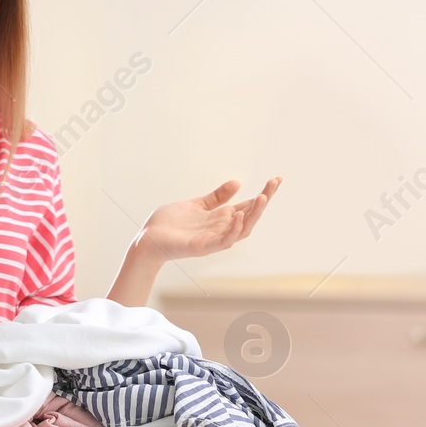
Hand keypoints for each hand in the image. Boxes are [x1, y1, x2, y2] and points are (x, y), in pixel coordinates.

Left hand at [133, 177, 281, 263]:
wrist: (148, 238)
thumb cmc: (170, 224)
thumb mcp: (196, 205)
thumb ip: (216, 197)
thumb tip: (237, 182)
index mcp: (220, 218)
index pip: (248, 206)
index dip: (264, 193)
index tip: (277, 179)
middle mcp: (221, 229)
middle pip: (250, 216)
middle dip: (264, 200)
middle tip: (274, 183)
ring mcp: (213, 239)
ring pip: (242, 229)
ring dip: (254, 214)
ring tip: (263, 196)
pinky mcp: (202, 247)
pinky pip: (223, 241)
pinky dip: (233, 229)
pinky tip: (239, 214)